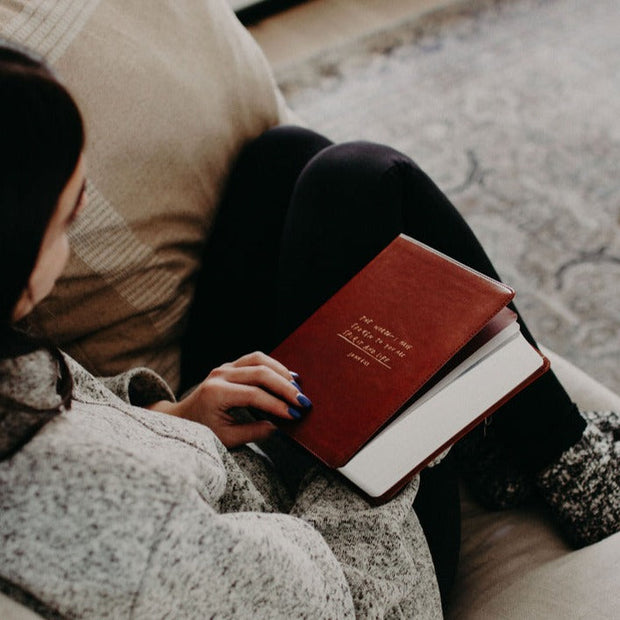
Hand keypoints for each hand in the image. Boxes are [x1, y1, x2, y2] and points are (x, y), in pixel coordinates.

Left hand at [147, 351, 311, 447]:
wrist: (181, 418)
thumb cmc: (202, 431)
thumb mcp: (225, 438)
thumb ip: (252, 432)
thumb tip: (279, 425)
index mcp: (216, 393)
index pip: (254, 395)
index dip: (277, 405)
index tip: (295, 415)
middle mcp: (220, 375)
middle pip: (260, 373)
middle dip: (285, 387)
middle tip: (303, 402)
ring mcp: (225, 367)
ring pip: (259, 359)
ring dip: (281, 372)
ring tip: (297, 388)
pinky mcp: (230, 365)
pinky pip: (255, 359)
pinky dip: (273, 366)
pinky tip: (287, 377)